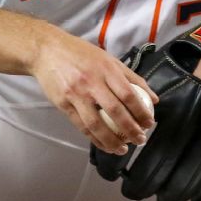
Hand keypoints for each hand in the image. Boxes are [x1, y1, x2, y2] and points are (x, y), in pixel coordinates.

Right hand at [29, 29, 157, 154]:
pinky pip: (81, 127)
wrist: (47, 51)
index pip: (128, 94)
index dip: (141, 111)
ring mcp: (76, 95)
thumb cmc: (81, 54)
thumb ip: (131, 77)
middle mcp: (92, 82)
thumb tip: (154, 98)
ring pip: (96, 124)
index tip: (149, 123)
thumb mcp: (108, 59)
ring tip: (123, 149)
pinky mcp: (63, 105)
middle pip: (115, 111)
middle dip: (130, 129)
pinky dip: (95, 139)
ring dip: (112, 141)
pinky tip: (105, 145)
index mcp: (106, 69)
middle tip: (140, 139)